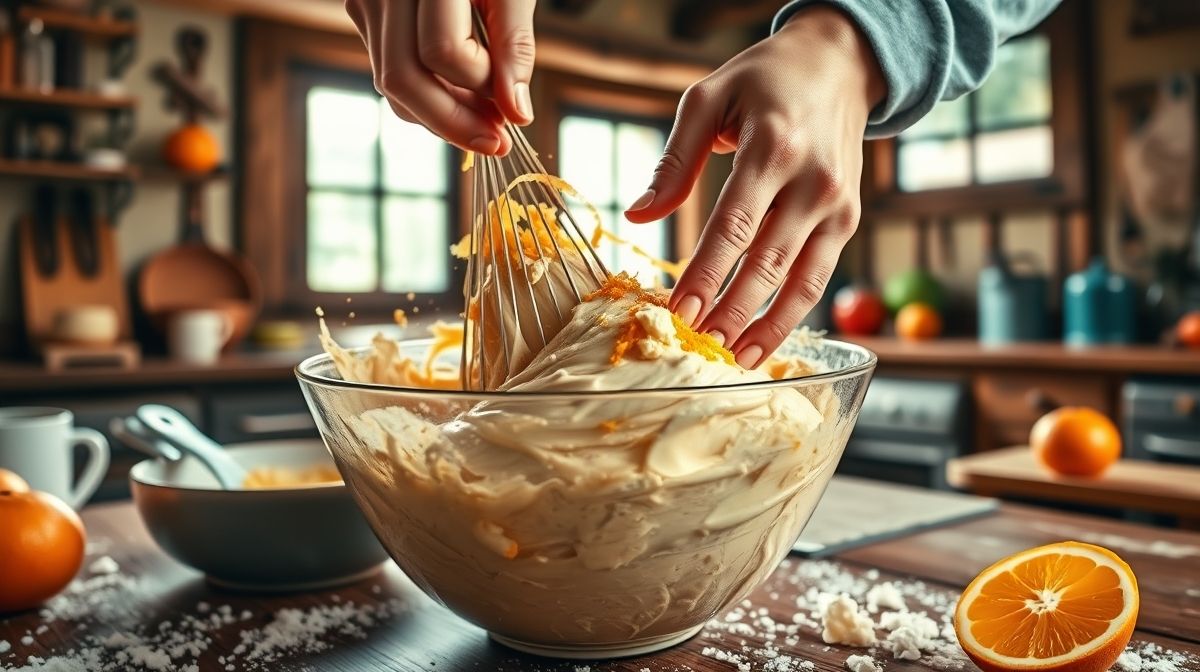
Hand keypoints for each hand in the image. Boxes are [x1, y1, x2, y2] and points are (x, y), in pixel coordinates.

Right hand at [344, 0, 536, 154]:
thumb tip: (517, 115)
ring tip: (482, 120)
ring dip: (438, 114)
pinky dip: (425, 93)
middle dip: (452, 121)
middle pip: (402, 77)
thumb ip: (515, 46)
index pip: (443, 51)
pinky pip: (388, 69)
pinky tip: (459, 96)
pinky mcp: (362, 11)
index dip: (480, 85)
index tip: (511, 103)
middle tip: (495, 142)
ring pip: (390, 82)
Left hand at [624, 7, 884, 367]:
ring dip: (767, 326)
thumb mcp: (707, 98)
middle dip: (731, 310)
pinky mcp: (848, 219)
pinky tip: (763, 339)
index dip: (705, 274)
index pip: (734, 225)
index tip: (678, 312)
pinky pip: (819, 276)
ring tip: (733, 360)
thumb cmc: (762, 81)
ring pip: (801, 279)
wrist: (838, 64)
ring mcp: (837, 204)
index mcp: (773, 147)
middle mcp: (814, 180)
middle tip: (699, 347)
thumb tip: (641, 215)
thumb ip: (675, 160)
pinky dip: (793, 314)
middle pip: (768, 261)